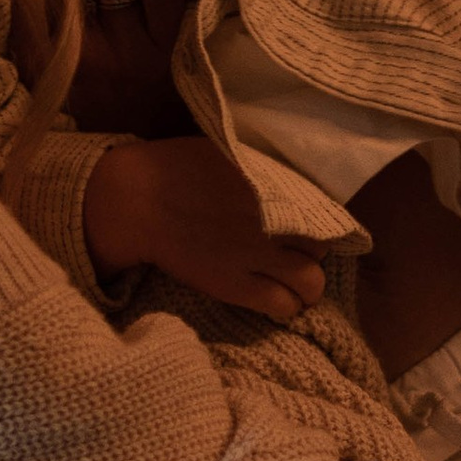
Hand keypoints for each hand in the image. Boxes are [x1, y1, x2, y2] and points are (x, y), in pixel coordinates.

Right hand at [83, 138, 326, 324]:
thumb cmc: (176, 168)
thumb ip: (266, 173)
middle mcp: (273, 221)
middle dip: (314, 254)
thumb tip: (290, 184)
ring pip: (312, 283)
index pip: (323, 212)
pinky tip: (276, 300)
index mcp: (274, 187)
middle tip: (297, 256)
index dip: (317, 224)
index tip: (306, 229)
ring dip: (307, 286)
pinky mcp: (234, 285)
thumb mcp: (231, 155)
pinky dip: (286, 306)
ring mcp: (255, 255)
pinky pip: (281, 305)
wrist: (137, 200)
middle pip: (322, 248)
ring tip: (294, 286)